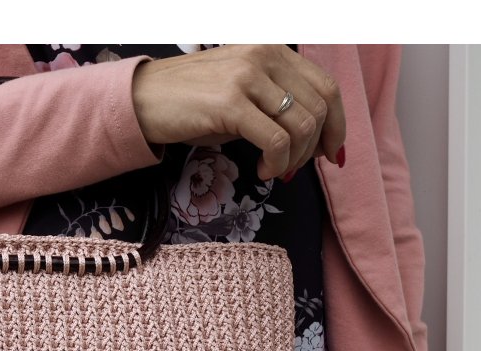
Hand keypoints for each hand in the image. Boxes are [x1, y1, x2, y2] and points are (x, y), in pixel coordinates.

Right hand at [130, 44, 345, 181]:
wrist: (143, 100)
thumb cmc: (191, 102)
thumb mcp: (241, 92)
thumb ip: (275, 103)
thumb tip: (310, 137)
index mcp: (272, 50)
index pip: (325, 86)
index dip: (337, 124)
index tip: (329, 152)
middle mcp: (264, 55)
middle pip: (320, 107)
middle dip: (315, 147)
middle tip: (295, 168)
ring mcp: (247, 77)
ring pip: (302, 125)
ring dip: (294, 159)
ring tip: (275, 171)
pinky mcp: (231, 103)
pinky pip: (276, 140)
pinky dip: (277, 162)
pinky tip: (263, 170)